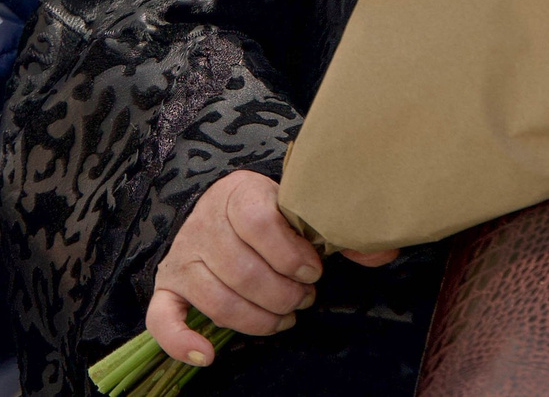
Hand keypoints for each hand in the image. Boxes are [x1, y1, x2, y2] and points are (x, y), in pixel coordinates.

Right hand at [145, 171, 398, 367]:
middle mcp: (204, 223)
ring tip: (283, 317)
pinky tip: (208, 354)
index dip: (292, 254)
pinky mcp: (168, 288)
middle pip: (242, 271)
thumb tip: (386, 251)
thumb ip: (342, 232)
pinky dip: (181, 340)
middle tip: (303, 298)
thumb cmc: (274, 218)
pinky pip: (162, 318)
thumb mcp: (304, 213)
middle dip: (282, 295)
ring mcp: (183, 257)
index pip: (260, 223)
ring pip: (217, 300)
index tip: (314, 269)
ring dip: (257, 319)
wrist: (226, 211)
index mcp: (238, 194)